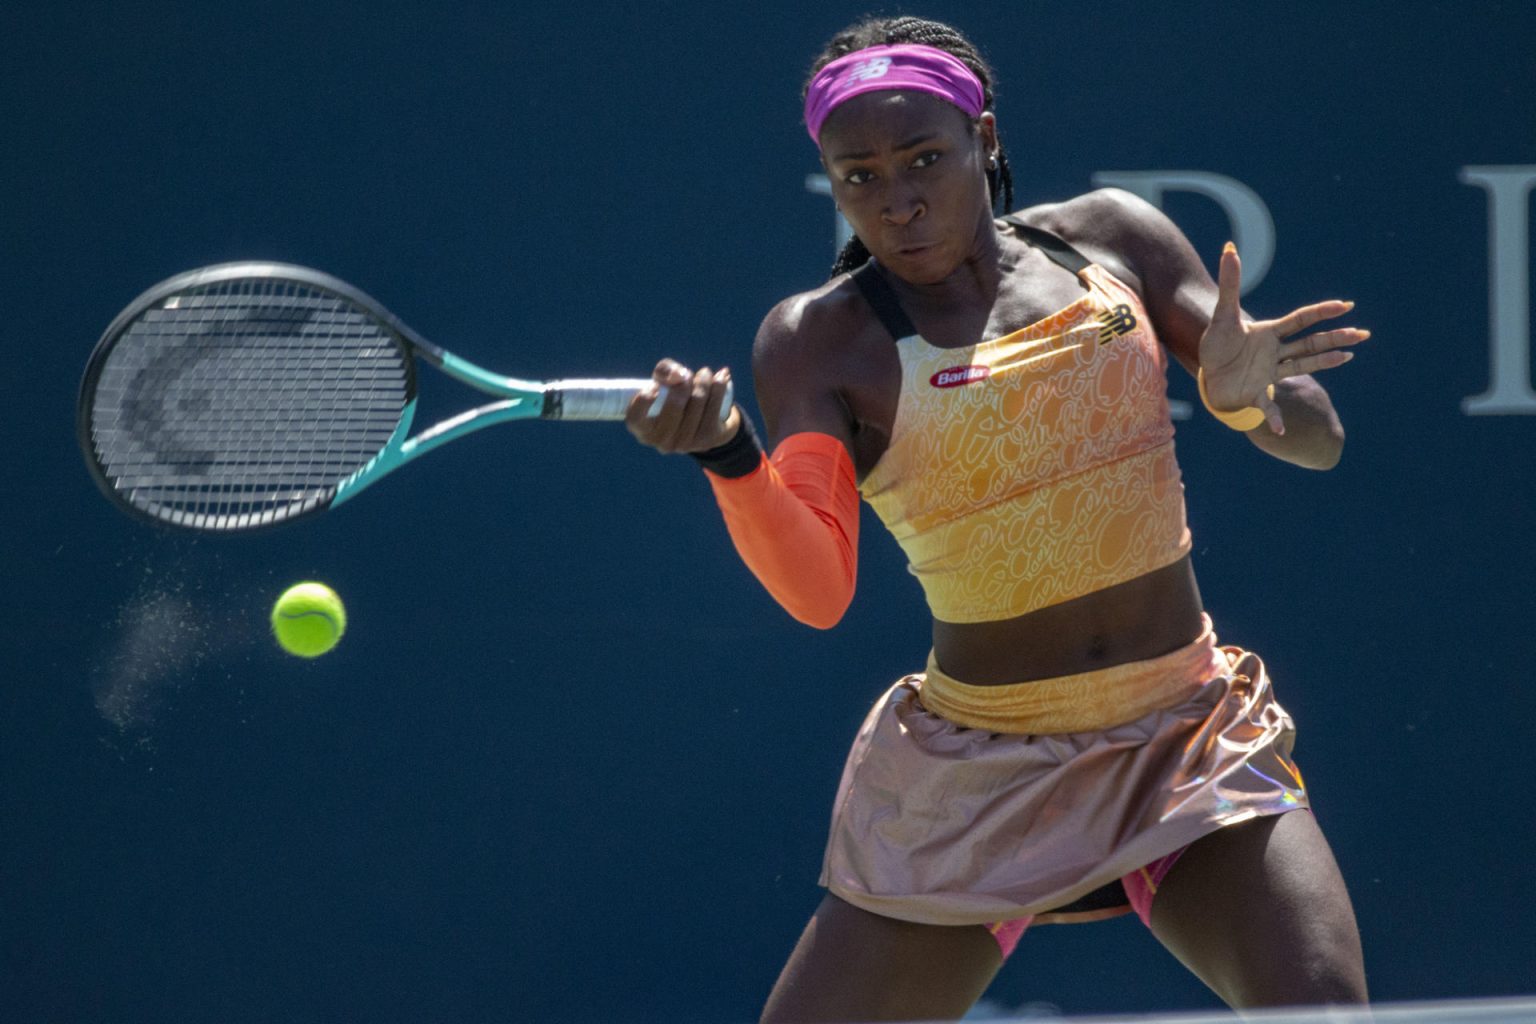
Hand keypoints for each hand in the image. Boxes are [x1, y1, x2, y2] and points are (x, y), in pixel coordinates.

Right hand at [625, 358, 739, 453]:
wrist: (704, 421)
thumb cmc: (673, 397)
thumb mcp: (663, 381)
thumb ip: (665, 371)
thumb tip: (679, 376)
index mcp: (643, 428)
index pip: (635, 419)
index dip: (643, 402)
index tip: (654, 386)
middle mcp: (661, 441)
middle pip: (675, 404)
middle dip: (684, 382)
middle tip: (688, 374)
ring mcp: (684, 444)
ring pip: (697, 402)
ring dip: (703, 382)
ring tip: (704, 374)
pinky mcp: (706, 440)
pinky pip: (714, 407)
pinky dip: (719, 388)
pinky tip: (721, 377)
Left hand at [1199, 243, 1368, 433]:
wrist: (1209, 373)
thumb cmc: (1218, 344)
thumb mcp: (1222, 314)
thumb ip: (1230, 284)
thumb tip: (1231, 249)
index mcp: (1270, 332)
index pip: (1300, 320)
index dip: (1321, 312)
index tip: (1346, 305)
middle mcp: (1276, 352)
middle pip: (1311, 343)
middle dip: (1336, 338)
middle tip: (1363, 333)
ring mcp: (1270, 373)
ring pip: (1302, 366)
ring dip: (1325, 363)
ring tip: (1348, 358)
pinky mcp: (1257, 392)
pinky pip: (1268, 405)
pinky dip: (1274, 417)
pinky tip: (1280, 430)